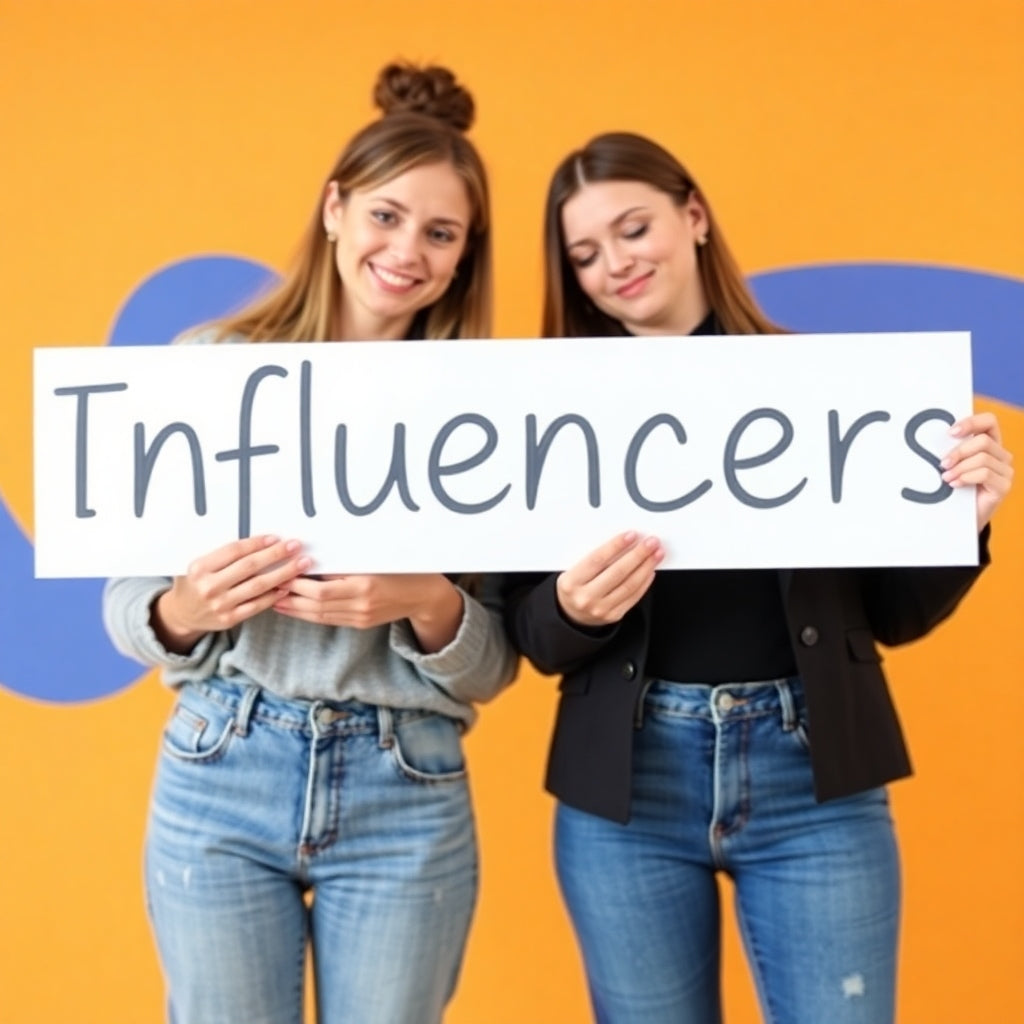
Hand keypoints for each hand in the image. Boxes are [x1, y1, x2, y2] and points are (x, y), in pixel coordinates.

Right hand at [154, 536, 311, 652]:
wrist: (182, 614)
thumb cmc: (195, 582)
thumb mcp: (199, 564)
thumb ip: (222, 555)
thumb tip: (259, 540)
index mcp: (200, 567)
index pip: (234, 551)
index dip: (257, 543)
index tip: (276, 538)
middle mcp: (209, 586)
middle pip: (249, 567)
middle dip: (276, 555)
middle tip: (295, 546)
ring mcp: (220, 604)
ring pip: (258, 586)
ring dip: (283, 574)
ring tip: (301, 565)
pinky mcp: (229, 619)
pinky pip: (257, 605)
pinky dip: (274, 595)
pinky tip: (287, 586)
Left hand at [274, 573, 463, 651]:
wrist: (422, 595)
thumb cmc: (400, 569)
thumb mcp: (374, 561)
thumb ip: (345, 564)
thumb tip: (312, 561)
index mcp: (364, 586)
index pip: (321, 591)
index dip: (298, 585)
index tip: (281, 574)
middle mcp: (361, 606)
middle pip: (316, 606)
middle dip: (290, 598)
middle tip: (269, 588)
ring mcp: (361, 617)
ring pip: (320, 616)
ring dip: (295, 609)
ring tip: (273, 601)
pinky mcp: (361, 624)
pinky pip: (330, 620)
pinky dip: (310, 614)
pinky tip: (296, 608)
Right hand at [556, 532, 663, 627]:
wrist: (570, 614)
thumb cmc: (573, 586)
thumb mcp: (572, 570)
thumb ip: (593, 558)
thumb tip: (623, 542)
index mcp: (571, 582)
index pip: (597, 560)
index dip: (616, 546)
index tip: (632, 535)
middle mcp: (585, 597)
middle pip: (617, 572)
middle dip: (638, 555)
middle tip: (651, 542)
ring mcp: (600, 609)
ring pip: (629, 585)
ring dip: (646, 567)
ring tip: (656, 553)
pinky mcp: (613, 615)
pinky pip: (633, 597)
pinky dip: (644, 582)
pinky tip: (650, 570)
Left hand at [941, 412, 1013, 530]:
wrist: (959, 516)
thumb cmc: (954, 486)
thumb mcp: (952, 464)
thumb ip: (951, 450)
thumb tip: (932, 437)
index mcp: (990, 443)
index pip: (989, 421)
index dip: (971, 422)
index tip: (950, 432)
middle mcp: (1001, 455)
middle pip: (983, 441)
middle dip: (959, 452)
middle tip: (943, 464)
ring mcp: (1005, 471)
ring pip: (983, 458)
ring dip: (960, 468)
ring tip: (946, 477)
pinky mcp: (1004, 486)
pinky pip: (985, 474)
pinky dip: (966, 477)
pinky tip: (955, 484)